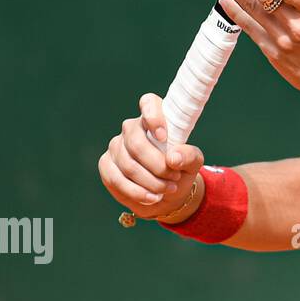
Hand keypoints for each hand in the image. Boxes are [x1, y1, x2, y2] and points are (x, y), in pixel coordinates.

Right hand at [99, 93, 205, 219]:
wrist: (168, 193)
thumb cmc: (180, 170)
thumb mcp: (193, 162)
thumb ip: (189, 155)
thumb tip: (173, 157)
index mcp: (155, 118)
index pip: (148, 103)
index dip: (154, 117)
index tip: (164, 136)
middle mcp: (132, 128)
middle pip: (137, 143)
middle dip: (158, 165)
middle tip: (174, 177)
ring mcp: (116, 146)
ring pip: (128, 164)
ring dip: (151, 182)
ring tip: (168, 189)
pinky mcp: (106, 165)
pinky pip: (117, 179)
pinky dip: (137, 191)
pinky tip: (152, 197)